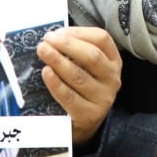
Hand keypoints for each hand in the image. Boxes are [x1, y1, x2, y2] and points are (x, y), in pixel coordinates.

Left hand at [37, 26, 120, 144]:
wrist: (84, 124)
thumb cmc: (82, 87)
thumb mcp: (86, 67)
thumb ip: (75, 50)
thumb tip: (54, 36)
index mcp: (113, 61)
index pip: (102, 39)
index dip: (79, 32)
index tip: (58, 32)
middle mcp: (112, 78)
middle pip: (92, 56)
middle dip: (67, 45)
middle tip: (47, 40)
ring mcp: (103, 98)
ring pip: (79, 75)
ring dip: (58, 61)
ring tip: (43, 51)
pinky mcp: (90, 115)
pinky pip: (70, 96)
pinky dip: (56, 83)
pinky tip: (46, 72)